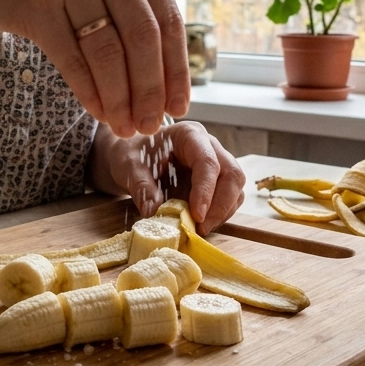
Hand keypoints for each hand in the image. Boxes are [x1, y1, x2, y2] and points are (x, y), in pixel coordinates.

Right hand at [0, 0, 188, 136]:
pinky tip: (97, 111)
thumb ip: (135, 8)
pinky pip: (72, 58)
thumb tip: (168, 80)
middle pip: (143, 36)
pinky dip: (89, 91)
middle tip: (150, 124)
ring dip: (119, 97)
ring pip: (107, 51)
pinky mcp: (35, 3)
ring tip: (124, 125)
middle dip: (150, 89)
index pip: (168, 17)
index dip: (177, 68)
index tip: (180, 105)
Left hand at [100, 121, 245, 233]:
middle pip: (232, 174)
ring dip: (222, 212)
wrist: (134, 156)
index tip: (196, 216)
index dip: (206, 190)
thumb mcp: (128, 166)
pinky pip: (229, 199)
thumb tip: (154, 212)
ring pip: (236, 188)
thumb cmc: (133, 154)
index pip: (208, 161)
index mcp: (189, 135)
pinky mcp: (216, 182)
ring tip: (199, 229)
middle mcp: (209, 146)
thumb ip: (140, 186)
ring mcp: (216, 163)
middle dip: (221, 205)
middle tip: (201, 228)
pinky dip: (219, 215)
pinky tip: (200, 225)